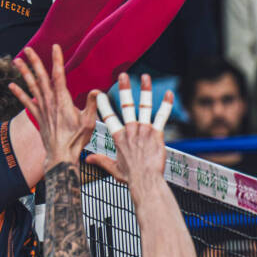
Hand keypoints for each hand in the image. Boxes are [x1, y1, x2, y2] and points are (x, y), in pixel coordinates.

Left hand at [9, 45, 97, 167]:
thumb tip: (97, 90)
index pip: (59, 76)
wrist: (61, 154)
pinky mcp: (38, 116)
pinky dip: (19, 93)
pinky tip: (12, 85)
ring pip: (32, 87)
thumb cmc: (77, 139)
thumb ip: (92, 104)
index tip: (55, 47)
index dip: (57, 60)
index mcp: (63, 101)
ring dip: (24, 73)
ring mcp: (42, 109)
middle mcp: (50, 102)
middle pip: (41, 78)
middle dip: (34, 62)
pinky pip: (26, 102)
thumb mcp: (89, 121)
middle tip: (28, 49)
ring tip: (17, 61)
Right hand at [87, 73, 171, 189]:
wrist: (145, 180)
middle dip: (123, 89)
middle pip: (125, 105)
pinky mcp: (157, 133)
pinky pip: (161, 116)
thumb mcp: (113, 168)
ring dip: (145, 90)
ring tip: (145, 77)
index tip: (99, 93)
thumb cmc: (130, 176)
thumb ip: (101, 160)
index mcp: (118, 137)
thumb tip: (87, 158)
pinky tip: (170, 93)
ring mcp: (143, 130)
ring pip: (144, 106)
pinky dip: (166, 104)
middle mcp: (130, 130)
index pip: (108, 116)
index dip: (103, 104)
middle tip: (122, 75)